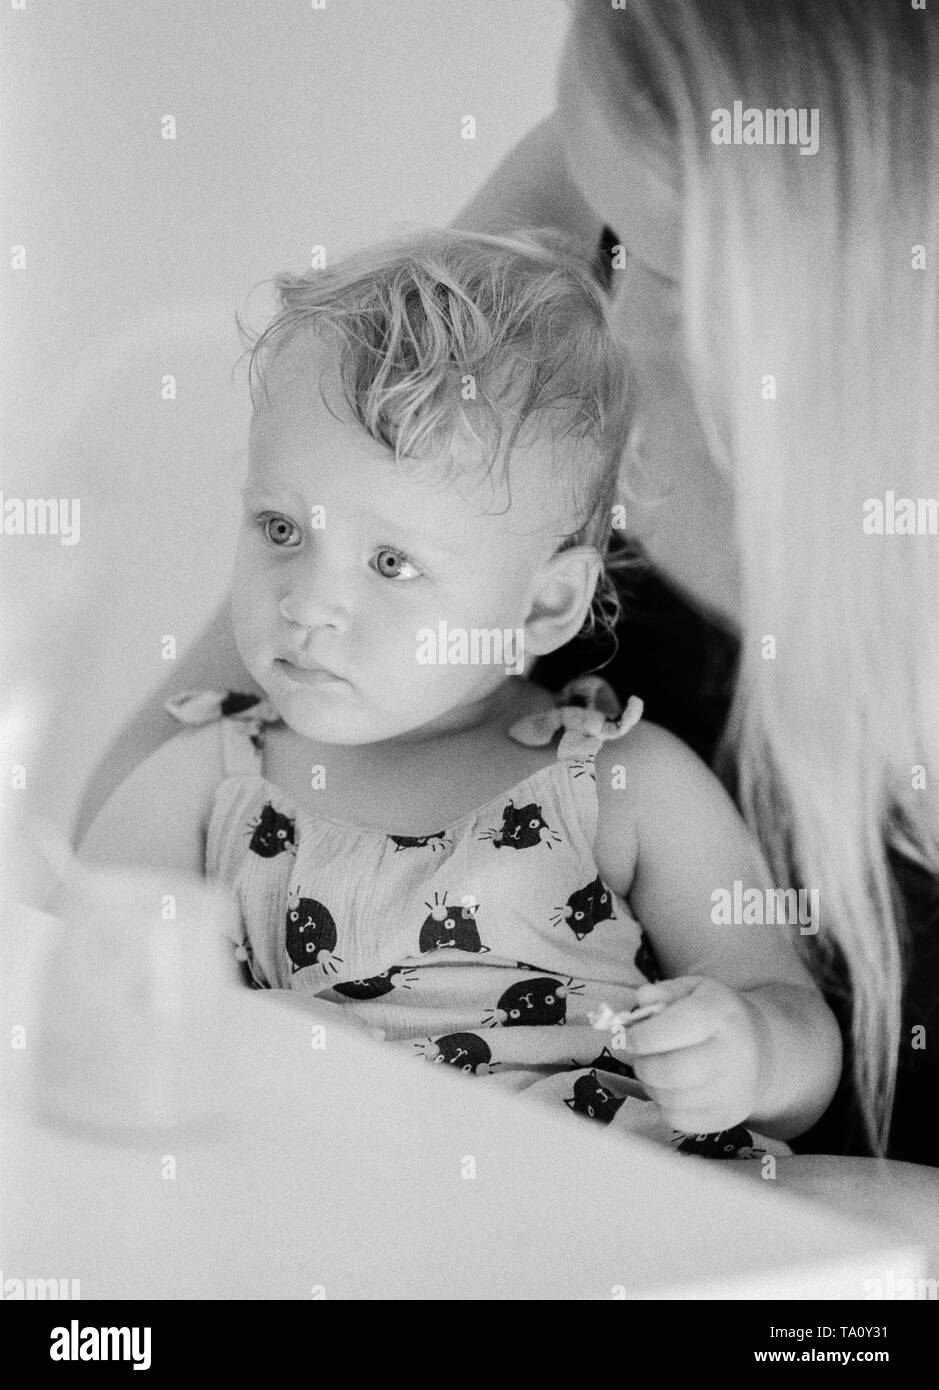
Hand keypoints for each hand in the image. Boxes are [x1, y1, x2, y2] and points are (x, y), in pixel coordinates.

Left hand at [619, 977, 768, 1132]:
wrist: (761, 1048)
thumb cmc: (716, 1014)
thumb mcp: (695, 990)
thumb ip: (664, 991)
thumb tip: (642, 999)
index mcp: (721, 1014)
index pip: (673, 1028)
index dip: (642, 1036)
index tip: (630, 1038)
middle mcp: (735, 1052)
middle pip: (671, 1071)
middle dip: (643, 1066)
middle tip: (640, 1059)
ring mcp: (736, 1088)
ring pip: (672, 1098)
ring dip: (651, 1087)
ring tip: (655, 1072)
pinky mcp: (730, 1115)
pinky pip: (679, 1120)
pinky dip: (665, 1106)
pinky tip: (671, 1090)